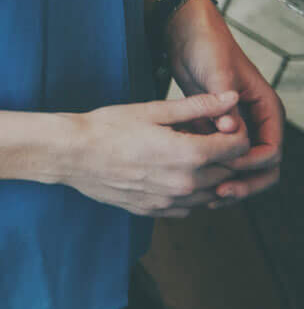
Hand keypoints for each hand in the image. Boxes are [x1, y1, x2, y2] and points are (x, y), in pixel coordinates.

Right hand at [58, 91, 261, 215]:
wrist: (70, 154)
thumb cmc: (107, 127)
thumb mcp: (152, 110)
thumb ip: (196, 106)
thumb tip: (230, 97)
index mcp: (189, 154)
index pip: (238, 148)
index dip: (235, 134)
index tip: (221, 126)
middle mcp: (186, 183)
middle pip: (229, 172)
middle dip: (225, 155)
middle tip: (204, 138)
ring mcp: (171, 201)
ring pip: (212, 193)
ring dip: (210, 176)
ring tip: (188, 157)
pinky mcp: (156, 211)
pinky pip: (189, 207)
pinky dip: (190, 193)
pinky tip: (171, 175)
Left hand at [164, 0, 284, 201]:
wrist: (187, 35)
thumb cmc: (208, 47)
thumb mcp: (217, 72)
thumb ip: (223, 102)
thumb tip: (231, 131)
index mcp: (266, 110)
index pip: (271, 150)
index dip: (251, 164)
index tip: (227, 167)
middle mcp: (257, 122)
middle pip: (263, 167)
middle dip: (246, 183)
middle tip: (220, 194)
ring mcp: (238, 127)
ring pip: (242, 167)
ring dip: (229, 182)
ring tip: (207, 197)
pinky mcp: (217, 129)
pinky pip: (221, 158)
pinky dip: (213, 171)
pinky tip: (194, 182)